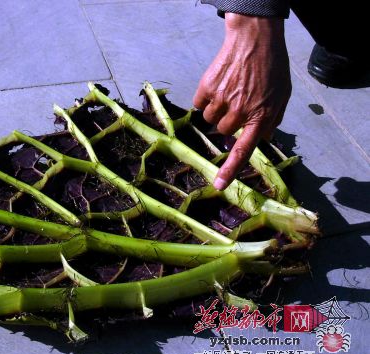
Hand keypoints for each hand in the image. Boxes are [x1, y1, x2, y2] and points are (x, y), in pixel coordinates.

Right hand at [193, 13, 290, 189]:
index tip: (219, 185)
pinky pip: (199, 103)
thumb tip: (264, 137)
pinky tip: (218, 85)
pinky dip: (205, 98)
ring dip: (216, 110)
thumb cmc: (271, 66)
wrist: (254, 37)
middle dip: (228, 122)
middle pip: (223, 131)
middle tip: (236, 104)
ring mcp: (222, 99)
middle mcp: (240, 111)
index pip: (244, 150)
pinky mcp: (207, 87)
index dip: (230, 169)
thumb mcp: (283, 95)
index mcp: (260, 116)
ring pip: (209, 119)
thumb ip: (273, 119)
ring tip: (228, 92)